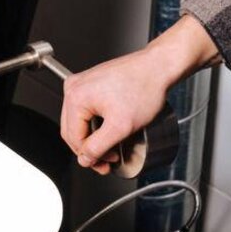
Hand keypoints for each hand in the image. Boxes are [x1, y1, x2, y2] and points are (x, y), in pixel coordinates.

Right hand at [59, 15, 217, 173]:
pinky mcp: (92, 82)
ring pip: (79, 121)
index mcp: (76, 96)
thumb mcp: (121, 126)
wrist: (158, 66)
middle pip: (72, 130)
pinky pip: (86, 109)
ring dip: (92, 137)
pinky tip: (109, 130)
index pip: (73, 138)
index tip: (105, 165)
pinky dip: (96, 123)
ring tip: (110, 146)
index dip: (89, 157)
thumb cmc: (144, 87)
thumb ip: (98, 147)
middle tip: (107, 160)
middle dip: (90, 149)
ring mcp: (82, 83)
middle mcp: (74, 87)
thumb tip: (85, 159)